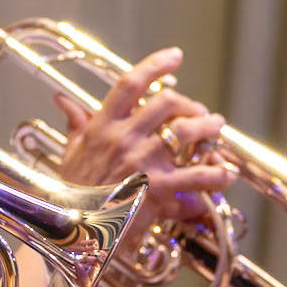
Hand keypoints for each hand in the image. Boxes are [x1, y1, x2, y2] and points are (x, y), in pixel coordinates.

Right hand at [54, 48, 232, 223]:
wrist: (75, 230)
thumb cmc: (72, 193)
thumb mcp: (70, 154)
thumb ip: (74, 124)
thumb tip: (62, 100)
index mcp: (102, 126)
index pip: (130, 84)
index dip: (155, 65)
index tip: (175, 56)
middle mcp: (124, 139)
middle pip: (167, 103)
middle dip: (190, 103)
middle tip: (201, 112)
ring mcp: (142, 163)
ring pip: (187, 132)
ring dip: (208, 128)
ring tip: (217, 130)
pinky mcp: (157, 189)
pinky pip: (197, 176)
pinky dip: (216, 174)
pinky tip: (224, 174)